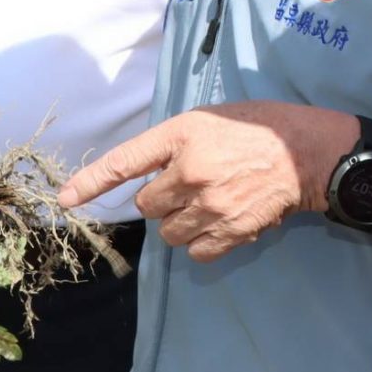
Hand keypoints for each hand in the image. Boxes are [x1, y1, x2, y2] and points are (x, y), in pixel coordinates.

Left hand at [59, 102, 347, 261]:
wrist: (306, 152)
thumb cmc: (257, 128)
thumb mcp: (208, 119)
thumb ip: (173, 145)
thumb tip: (148, 177)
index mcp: (181, 136)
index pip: (124, 161)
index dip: (90, 182)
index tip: (65, 200)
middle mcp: (190, 171)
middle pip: (148, 206)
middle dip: (163, 199)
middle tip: (192, 184)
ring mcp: (210, 204)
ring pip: (169, 233)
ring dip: (181, 223)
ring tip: (209, 203)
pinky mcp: (231, 230)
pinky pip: (196, 252)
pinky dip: (202, 242)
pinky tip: (221, 222)